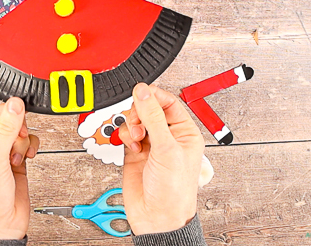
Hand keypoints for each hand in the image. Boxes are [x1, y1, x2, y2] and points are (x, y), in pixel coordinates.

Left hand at [0, 98, 39, 239]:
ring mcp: (0, 154)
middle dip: (15, 130)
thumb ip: (7, 130)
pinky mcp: (14, 161)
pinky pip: (26, 142)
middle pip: (5, 121)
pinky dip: (29, 147)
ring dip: (21, 142)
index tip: (18, 112)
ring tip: (16, 158)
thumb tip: (14, 105)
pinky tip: (26, 158)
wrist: (0, 226)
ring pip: (17, 132)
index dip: (5, 112)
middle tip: (17, 137)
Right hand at [117, 83, 204, 234]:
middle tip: (139, 124)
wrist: (156, 217)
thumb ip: (153, 117)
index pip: (168, 102)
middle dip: (140, 113)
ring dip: (132, 126)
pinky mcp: (135, 152)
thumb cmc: (174, 191)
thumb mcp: (166, 149)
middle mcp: (168, 136)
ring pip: (136, 119)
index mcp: (185, 132)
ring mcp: (151, 144)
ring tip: (137, 139)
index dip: (153, 96)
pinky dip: (125, 137)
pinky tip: (133, 148)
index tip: (140, 94)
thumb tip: (144, 93)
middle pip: (149, 108)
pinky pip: (126, 133)